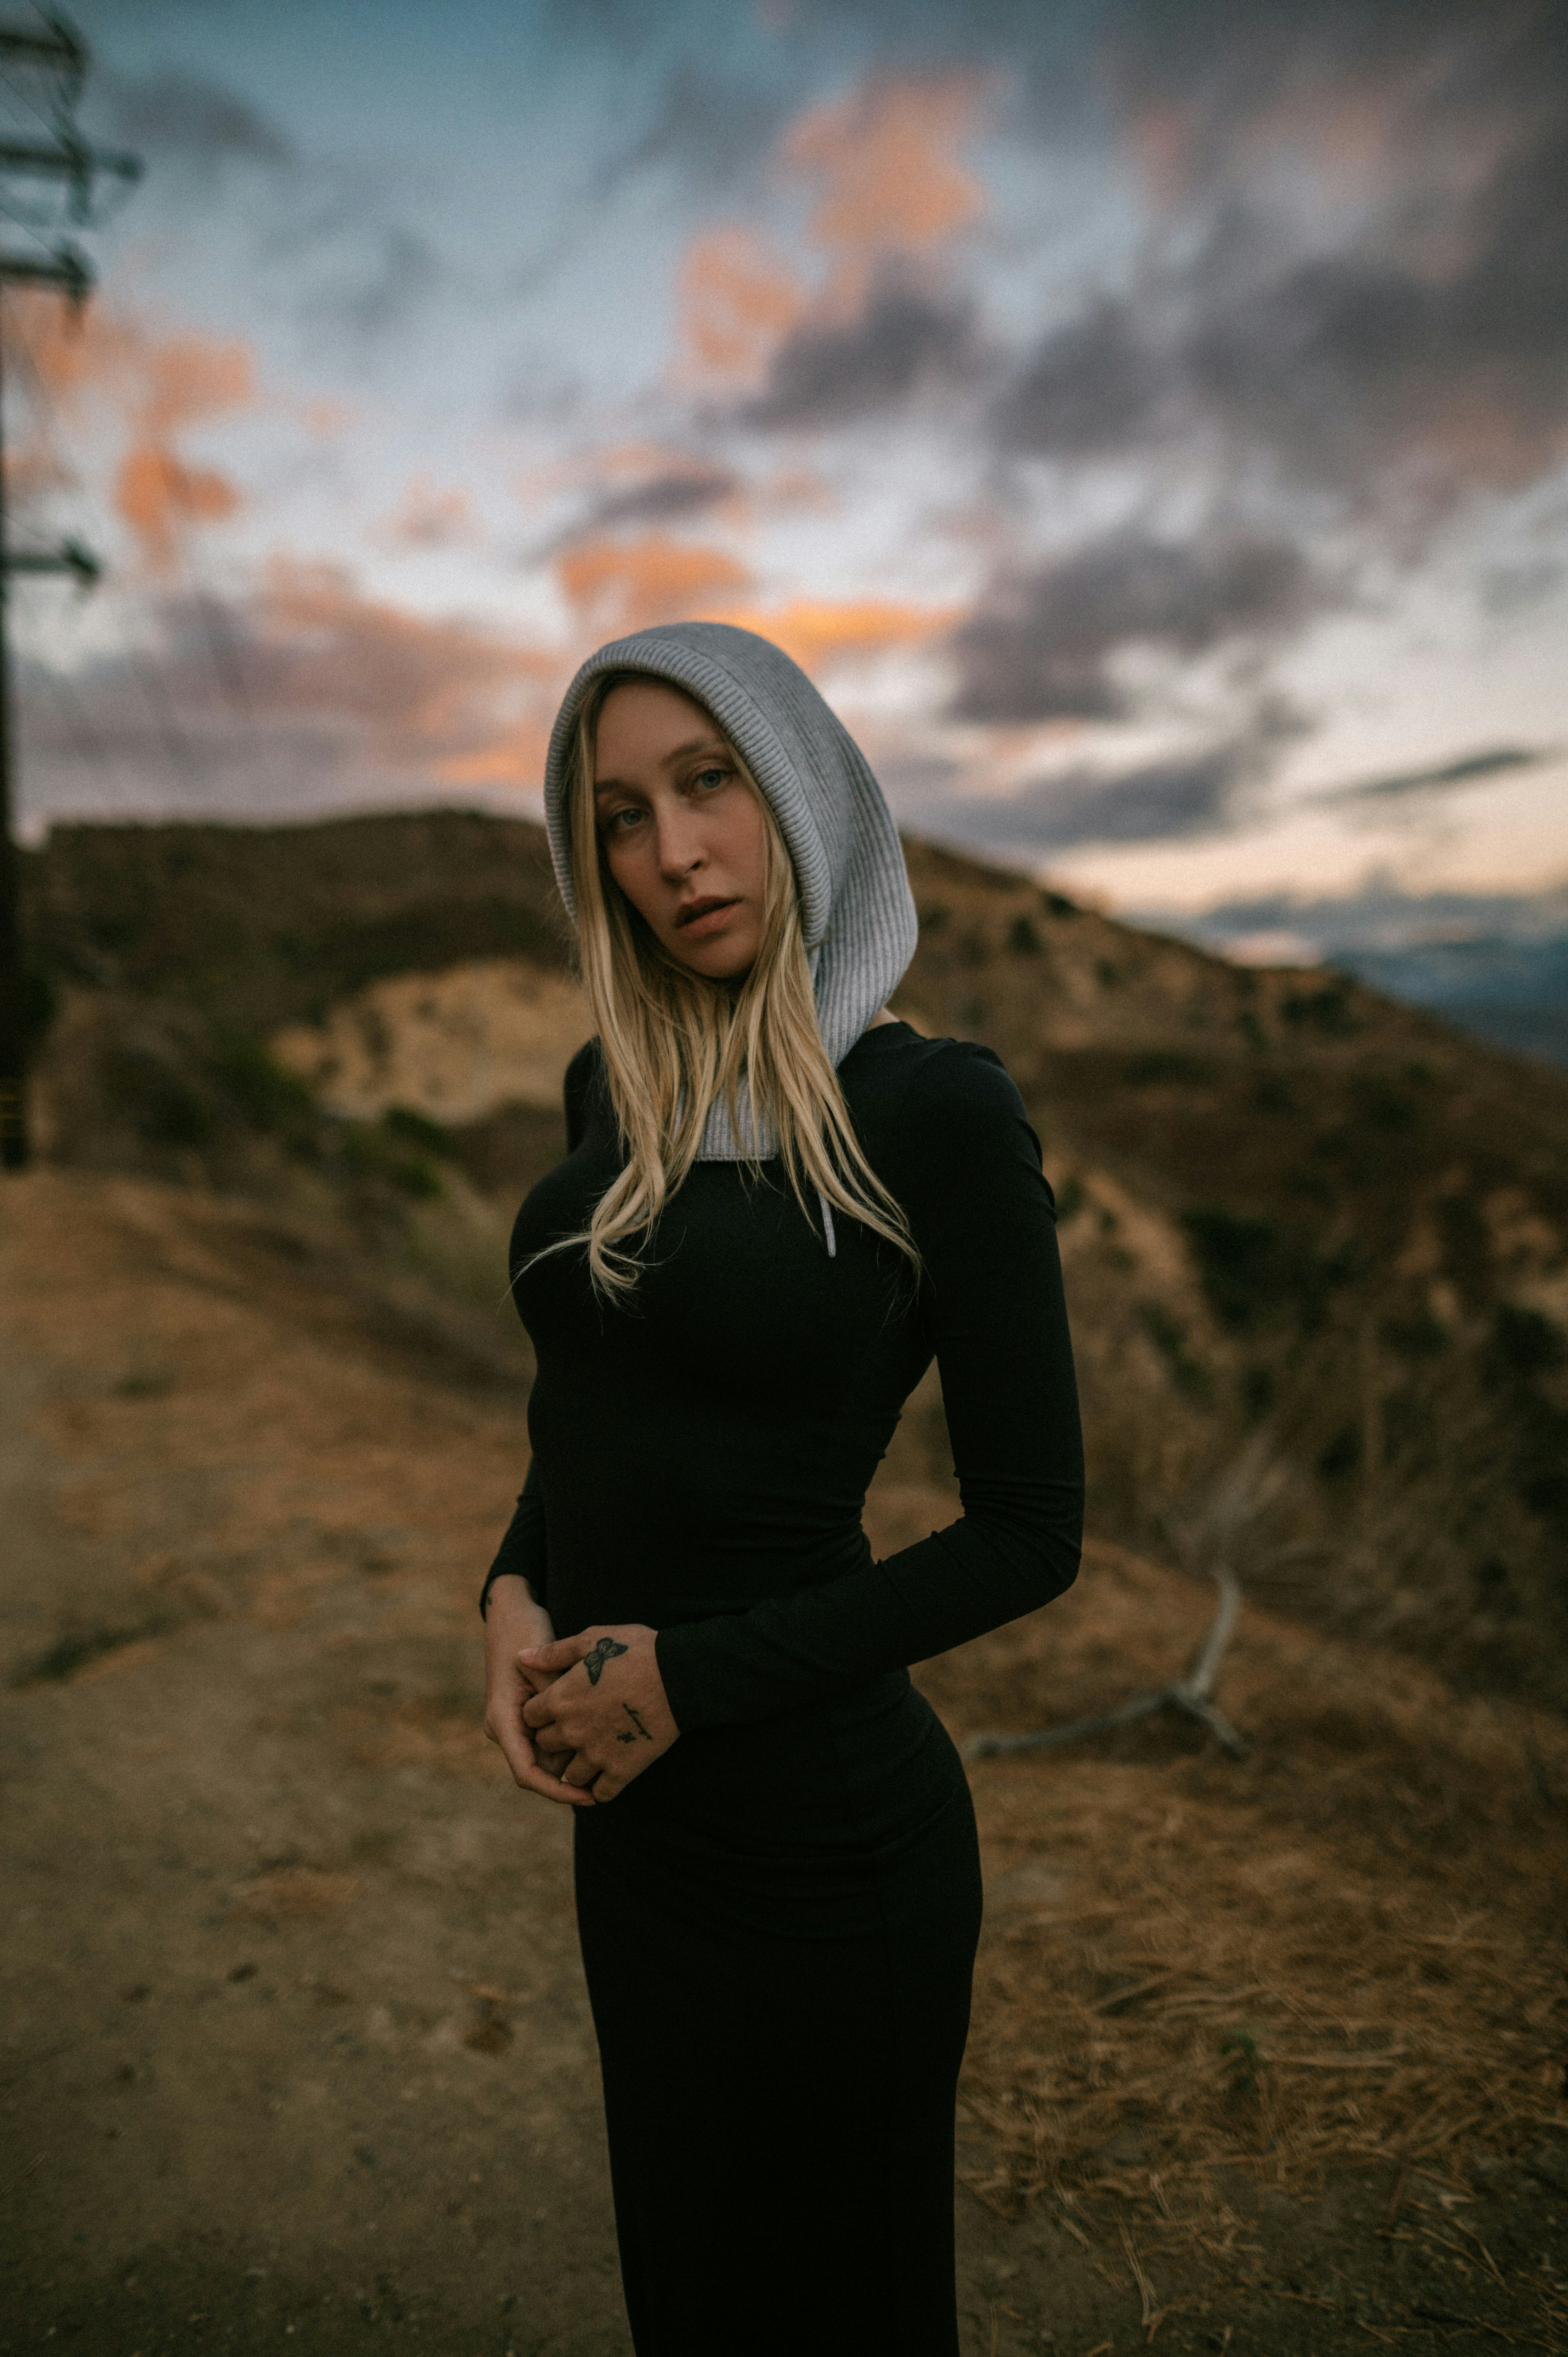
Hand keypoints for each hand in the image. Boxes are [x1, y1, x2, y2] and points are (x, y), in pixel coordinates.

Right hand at [482, 1576, 592, 1807]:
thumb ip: (556, 1704)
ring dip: (573, 1754)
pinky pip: (548, 1740)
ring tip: (609, 1744)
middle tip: (610, 1764)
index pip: (527, 1773)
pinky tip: (598, 1734)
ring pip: (546, 1755)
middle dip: (572, 1771)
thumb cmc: (525, 1632)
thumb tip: (573, 1741)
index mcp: (503, 1719)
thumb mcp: (543, 1666)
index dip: (558, 1791)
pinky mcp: (526, 1716)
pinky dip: (570, 1741)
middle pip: (540, 1768)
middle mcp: (505, 1727)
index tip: (589, 1797)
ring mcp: (514, 1723)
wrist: (511, 1611)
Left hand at [520, 1624, 678, 1803]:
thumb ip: (553, 1653)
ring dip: (577, 1765)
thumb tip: (521, 1657)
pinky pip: (601, 1792)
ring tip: (592, 1752)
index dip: (541, 1711)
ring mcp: (596, 1753)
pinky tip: (609, 1773)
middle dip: (556, 1737)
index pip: (529, 1717)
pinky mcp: (622, 1770)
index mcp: (561, 1699)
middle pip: (546, 1746)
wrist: (679, 1675)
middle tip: (575, 1727)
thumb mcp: (592, 1640)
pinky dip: (602, 1787)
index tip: (556, 1705)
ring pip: (570, 1774)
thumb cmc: (635, 1651)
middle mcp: (572, 1730)